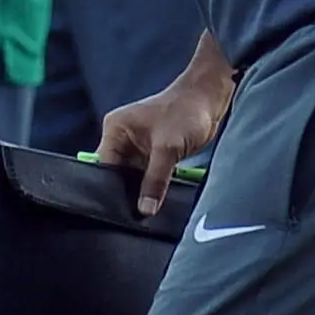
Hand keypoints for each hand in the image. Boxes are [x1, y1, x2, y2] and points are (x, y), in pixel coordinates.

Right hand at [96, 77, 226, 215]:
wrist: (210, 99)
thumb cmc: (185, 112)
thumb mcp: (167, 148)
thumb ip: (155, 180)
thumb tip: (145, 210)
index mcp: (115, 129)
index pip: (105, 166)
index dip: (111, 189)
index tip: (120, 211)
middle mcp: (122, 138)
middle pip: (118, 174)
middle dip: (128, 192)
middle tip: (136, 214)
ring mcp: (138, 146)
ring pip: (134, 178)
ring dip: (142, 190)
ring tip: (148, 209)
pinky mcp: (154, 153)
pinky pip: (148, 176)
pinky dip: (154, 186)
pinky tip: (158, 201)